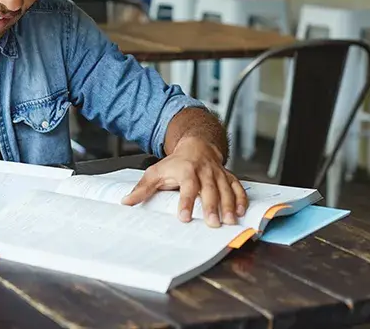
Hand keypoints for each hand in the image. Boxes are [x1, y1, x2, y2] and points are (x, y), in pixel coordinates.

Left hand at [121, 137, 247, 226]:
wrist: (196, 145)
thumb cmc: (175, 163)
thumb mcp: (155, 172)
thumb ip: (142, 189)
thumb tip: (127, 202)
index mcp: (186, 170)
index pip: (187, 186)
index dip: (186, 202)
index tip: (184, 217)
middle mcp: (204, 171)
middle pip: (209, 189)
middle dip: (211, 206)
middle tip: (212, 223)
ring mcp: (218, 174)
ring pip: (226, 189)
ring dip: (229, 206)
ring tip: (230, 221)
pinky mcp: (228, 177)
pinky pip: (237, 187)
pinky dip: (241, 198)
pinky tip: (242, 212)